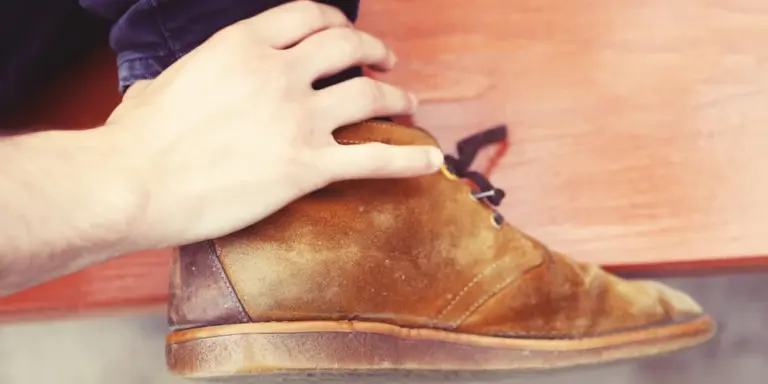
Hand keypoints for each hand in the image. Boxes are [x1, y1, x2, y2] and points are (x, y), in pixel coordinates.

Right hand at [105, 0, 443, 249]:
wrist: (133, 184)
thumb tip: (160, 91)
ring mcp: (298, 117)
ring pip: (369, 94)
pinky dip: (409, 159)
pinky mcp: (308, 165)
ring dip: (397, 96)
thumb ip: (177, 81)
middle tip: (388, 60)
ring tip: (410, 104)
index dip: (335, 20)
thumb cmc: (136, 141)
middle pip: (347, 46)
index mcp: (243, 45)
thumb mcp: (156, 89)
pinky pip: (375, 158)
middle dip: (374, 49)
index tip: (346, 33)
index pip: (307, 16)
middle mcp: (279, 72)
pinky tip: (431, 161)